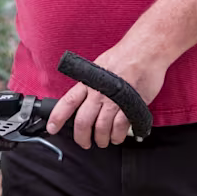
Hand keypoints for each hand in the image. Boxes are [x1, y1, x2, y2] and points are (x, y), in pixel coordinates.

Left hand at [45, 43, 166, 149]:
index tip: (52, 129)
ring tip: (104, 141)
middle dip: (82, 138)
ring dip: (101, 139)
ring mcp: (114, 101)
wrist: (145, 51)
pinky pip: (120, 128)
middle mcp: (98, 93)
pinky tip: (117, 137)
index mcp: (88, 82)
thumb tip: (82, 99)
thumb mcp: (99, 67)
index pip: (68, 102)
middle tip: (85, 143)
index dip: (57, 118)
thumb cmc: (123, 57)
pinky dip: (117, 136)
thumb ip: (91, 84)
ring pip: (102, 128)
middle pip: (83, 122)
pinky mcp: (130, 106)